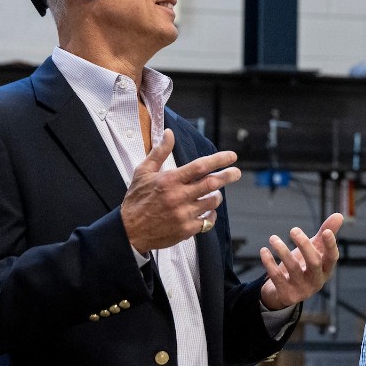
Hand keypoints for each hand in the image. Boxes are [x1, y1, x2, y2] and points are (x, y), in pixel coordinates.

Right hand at [121, 130, 241, 252]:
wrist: (129, 231)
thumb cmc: (136, 200)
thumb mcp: (143, 172)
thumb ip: (159, 152)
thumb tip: (169, 133)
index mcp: (169, 180)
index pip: (200, 166)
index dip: (219, 160)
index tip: (232, 156)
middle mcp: (178, 196)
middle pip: (211, 184)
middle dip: (228, 176)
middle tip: (236, 173)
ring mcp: (183, 214)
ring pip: (212, 202)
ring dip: (216, 196)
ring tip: (215, 194)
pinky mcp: (186, 230)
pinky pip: (207, 221)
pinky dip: (210, 215)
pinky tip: (207, 211)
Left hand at [259, 212, 343, 309]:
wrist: (285, 293)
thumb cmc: (304, 267)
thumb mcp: (315, 251)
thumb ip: (325, 234)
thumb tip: (339, 215)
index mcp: (326, 269)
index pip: (331, 257)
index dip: (330, 245)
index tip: (325, 231)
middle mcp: (316, 280)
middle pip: (314, 263)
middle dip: (304, 245)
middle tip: (293, 230)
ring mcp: (301, 289)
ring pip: (293, 268)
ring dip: (282, 251)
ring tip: (273, 238)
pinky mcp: (286, 294)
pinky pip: (276, 277)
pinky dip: (269, 263)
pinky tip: (264, 250)